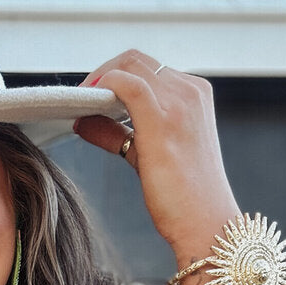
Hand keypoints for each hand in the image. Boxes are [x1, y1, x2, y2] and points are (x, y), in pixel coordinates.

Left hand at [74, 50, 239, 264]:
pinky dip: (102, 88)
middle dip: (102, 74)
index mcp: (194, 95)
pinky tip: (87, 106)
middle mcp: (190, 91)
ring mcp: (179, 103)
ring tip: (80, 104)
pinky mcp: (163, 120)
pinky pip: (127, 85)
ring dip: (98, 81)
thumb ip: (117, 133)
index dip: (114, 76)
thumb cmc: (181, 197)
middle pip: (136, 60)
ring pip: (129, 66)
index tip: (92, 96)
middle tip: (80, 98)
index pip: (147, 68)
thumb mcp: (146, 155)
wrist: (205, 223)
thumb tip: (83, 121)